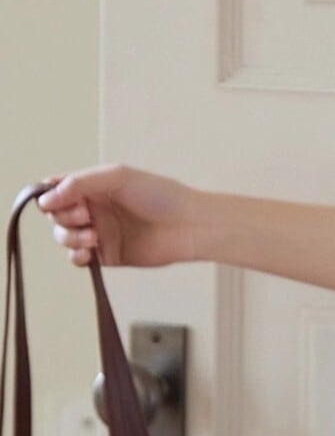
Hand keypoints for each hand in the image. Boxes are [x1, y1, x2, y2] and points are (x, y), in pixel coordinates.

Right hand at [35, 163, 196, 268]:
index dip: (50, 196)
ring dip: (70, 237)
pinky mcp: (107, 255)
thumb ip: (79, 183)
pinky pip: (77, 258)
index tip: (55, 201)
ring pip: (63, 237)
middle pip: (55, 215)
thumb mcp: (118, 177)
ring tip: (94, 237)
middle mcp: (94, 208)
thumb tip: (45, 199)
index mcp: (95, 186)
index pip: (56, 190)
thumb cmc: (160, 195)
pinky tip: (89, 252)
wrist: (188, 226)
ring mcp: (100, 232)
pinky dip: (76, 255)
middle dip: (63, 217)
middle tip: (86, 216)